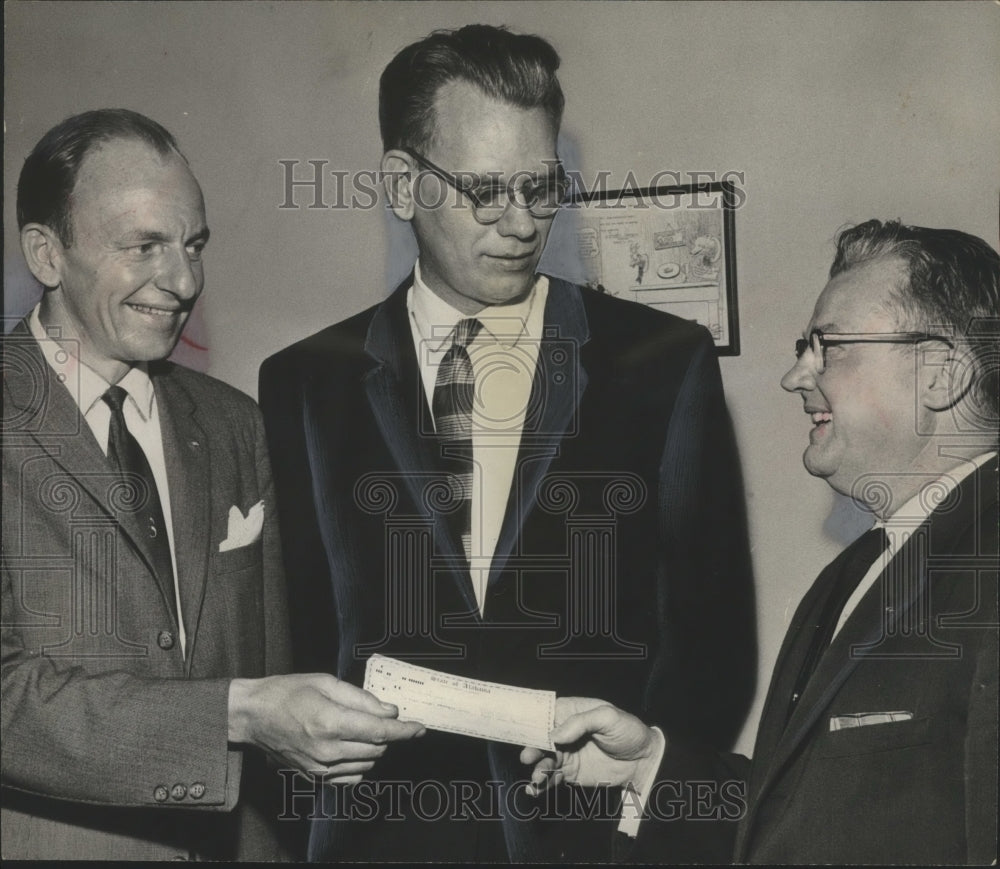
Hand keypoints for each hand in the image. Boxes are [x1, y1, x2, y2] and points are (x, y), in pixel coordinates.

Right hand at [228, 673, 424, 780]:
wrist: (253, 716)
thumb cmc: (288, 692)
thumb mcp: (326, 683)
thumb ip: (361, 698)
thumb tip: (390, 711)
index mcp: (331, 723)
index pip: (379, 732)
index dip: (404, 731)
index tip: (420, 728)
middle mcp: (327, 750)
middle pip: (377, 749)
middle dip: (387, 734)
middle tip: (380, 716)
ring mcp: (320, 768)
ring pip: (367, 764)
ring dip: (373, 748)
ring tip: (360, 728)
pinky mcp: (314, 777)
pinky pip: (350, 776)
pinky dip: (359, 763)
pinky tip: (351, 747)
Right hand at [519, 696, 661, 795]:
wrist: (644, 761)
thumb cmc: (628, 731)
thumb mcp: (608, 717)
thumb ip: (581, 722)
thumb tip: (555, 734)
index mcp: (570, 712)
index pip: (546, 713)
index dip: (532, 721)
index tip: (522, 730)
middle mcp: (564, 732)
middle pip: (540, 738)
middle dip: (531, 747)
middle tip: (528, 757)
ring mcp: (565, 753)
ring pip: (543, 760)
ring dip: (536, 768)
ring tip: (538, 777)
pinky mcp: (569, 773)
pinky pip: (551, 778)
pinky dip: (541, 784)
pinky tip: (534, 789)